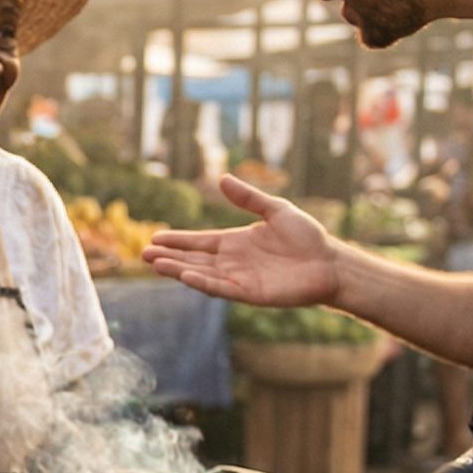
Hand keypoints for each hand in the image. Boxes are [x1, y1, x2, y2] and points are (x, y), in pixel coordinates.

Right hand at [141, 176, 342, 306]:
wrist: (330, 263)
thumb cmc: (307, 237)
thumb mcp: (276, 209)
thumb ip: (249, 198)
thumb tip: (222, 179)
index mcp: (236, 242)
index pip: (199, 242)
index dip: (177, 240)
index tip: (155, 237)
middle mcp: (233, 262)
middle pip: (193, 259)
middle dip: (168, 256)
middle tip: (143, 253)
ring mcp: (239, 278)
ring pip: (201, 274)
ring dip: (177, 269)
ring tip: (154, 263)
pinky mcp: (249, 293)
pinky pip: (220, 287)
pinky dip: (201, 282)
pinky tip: (185, 275)